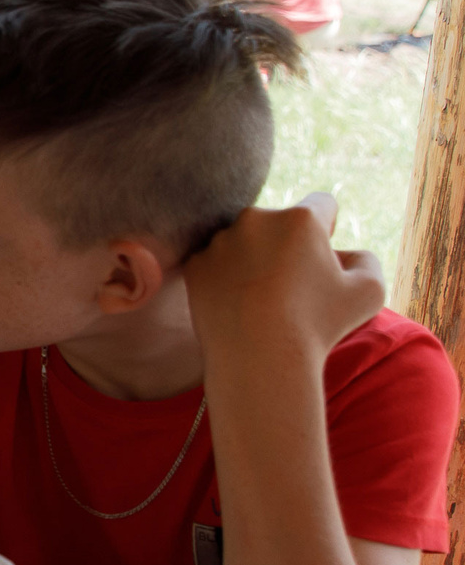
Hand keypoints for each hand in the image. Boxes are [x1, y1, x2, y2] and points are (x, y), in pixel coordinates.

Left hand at [187, 193, 383, 368]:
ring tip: (264, 299)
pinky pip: (217, 263)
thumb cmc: (319, 325)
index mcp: (300, 219)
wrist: (259, 359)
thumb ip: (365, 260)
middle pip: (279, 223)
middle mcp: (255, 219)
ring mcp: (220, 242)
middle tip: (294, 285)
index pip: (322, 204)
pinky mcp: (195, 265)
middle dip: (288, 245)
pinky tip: (240, 305)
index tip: (322, 251)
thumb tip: (345, 254)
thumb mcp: (369, 292)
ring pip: (245, 242)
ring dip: (255, 259)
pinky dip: (227, 278)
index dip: (327, 226)